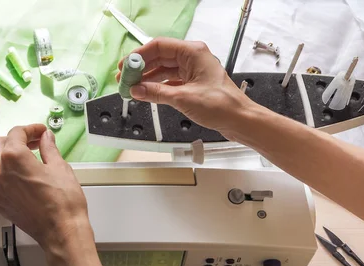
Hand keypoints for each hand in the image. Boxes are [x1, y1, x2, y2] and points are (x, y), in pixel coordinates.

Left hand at [0, 124, 91, 251]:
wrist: (61, 230)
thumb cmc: (63, 203)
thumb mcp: (60, 167)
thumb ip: (49, 148)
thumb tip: (46, 138)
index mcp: (14, 157)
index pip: (17, 133)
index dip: (31, 129)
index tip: (40, 132)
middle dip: (16, 139)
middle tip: (34, 143)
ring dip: (3, 154)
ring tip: (20, 157)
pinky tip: (10, 175)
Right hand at [116, 37, 253, 138]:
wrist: (239, 120)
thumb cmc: (222, 105)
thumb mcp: (183, 98)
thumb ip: (156, 93)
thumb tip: (137, 90)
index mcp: (193, 53)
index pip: (159, 46)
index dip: (139, 56)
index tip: (126, 66)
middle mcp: (193, 58)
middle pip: (159, 57)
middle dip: (141, 68)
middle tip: (124, 78)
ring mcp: (193, 71)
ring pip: (164, 70)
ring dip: (147, 78)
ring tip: (132, 87)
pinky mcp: (193, 83)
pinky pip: (170, 81)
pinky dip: (157, 87)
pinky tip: (146, 93)